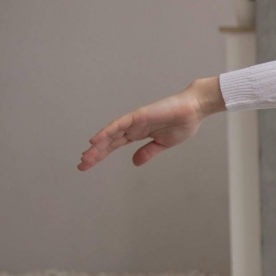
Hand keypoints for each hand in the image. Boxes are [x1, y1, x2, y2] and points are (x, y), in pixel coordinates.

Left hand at [77, 77, 222, 170]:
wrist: (194, 110)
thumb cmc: (183, 124)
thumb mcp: (163, 144)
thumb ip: (148, 152)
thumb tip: (134, 162)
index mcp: (138, 134)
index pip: (114, 146)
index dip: (101, 155)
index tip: (89, 165)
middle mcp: (132, 127)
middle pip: (109, 142)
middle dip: (95, 153)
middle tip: (81, 165)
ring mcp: (134, 121)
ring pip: (111, 134)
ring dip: (98, 145)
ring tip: (86, 157)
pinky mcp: (138, 115)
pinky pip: (119, 124)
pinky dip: (107, 132)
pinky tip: (96, 140)